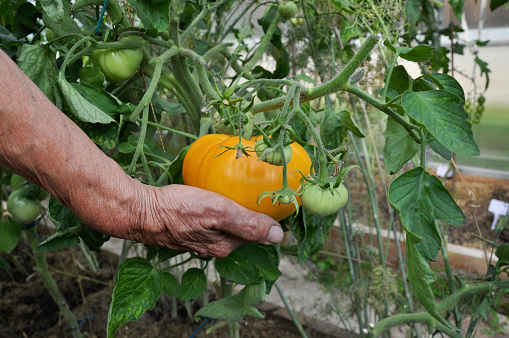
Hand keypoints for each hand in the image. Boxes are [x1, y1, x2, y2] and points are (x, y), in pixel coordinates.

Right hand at [131, 184, 283, 257]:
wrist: (140, 211)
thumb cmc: (178, 210)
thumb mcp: (218, 212)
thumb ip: (247, 223)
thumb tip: (279, 236)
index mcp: (225, 246)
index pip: (256, 234)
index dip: (266, 218)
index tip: (272, 199)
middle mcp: (214, 247)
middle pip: (241, 230)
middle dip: (251, 215)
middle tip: (258, 191)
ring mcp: (199, 240)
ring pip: (226, 225)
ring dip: (234, 211)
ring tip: (239, 191)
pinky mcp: (187, 230)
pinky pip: (211, 221)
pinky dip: (218, 210)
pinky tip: (215, 197)